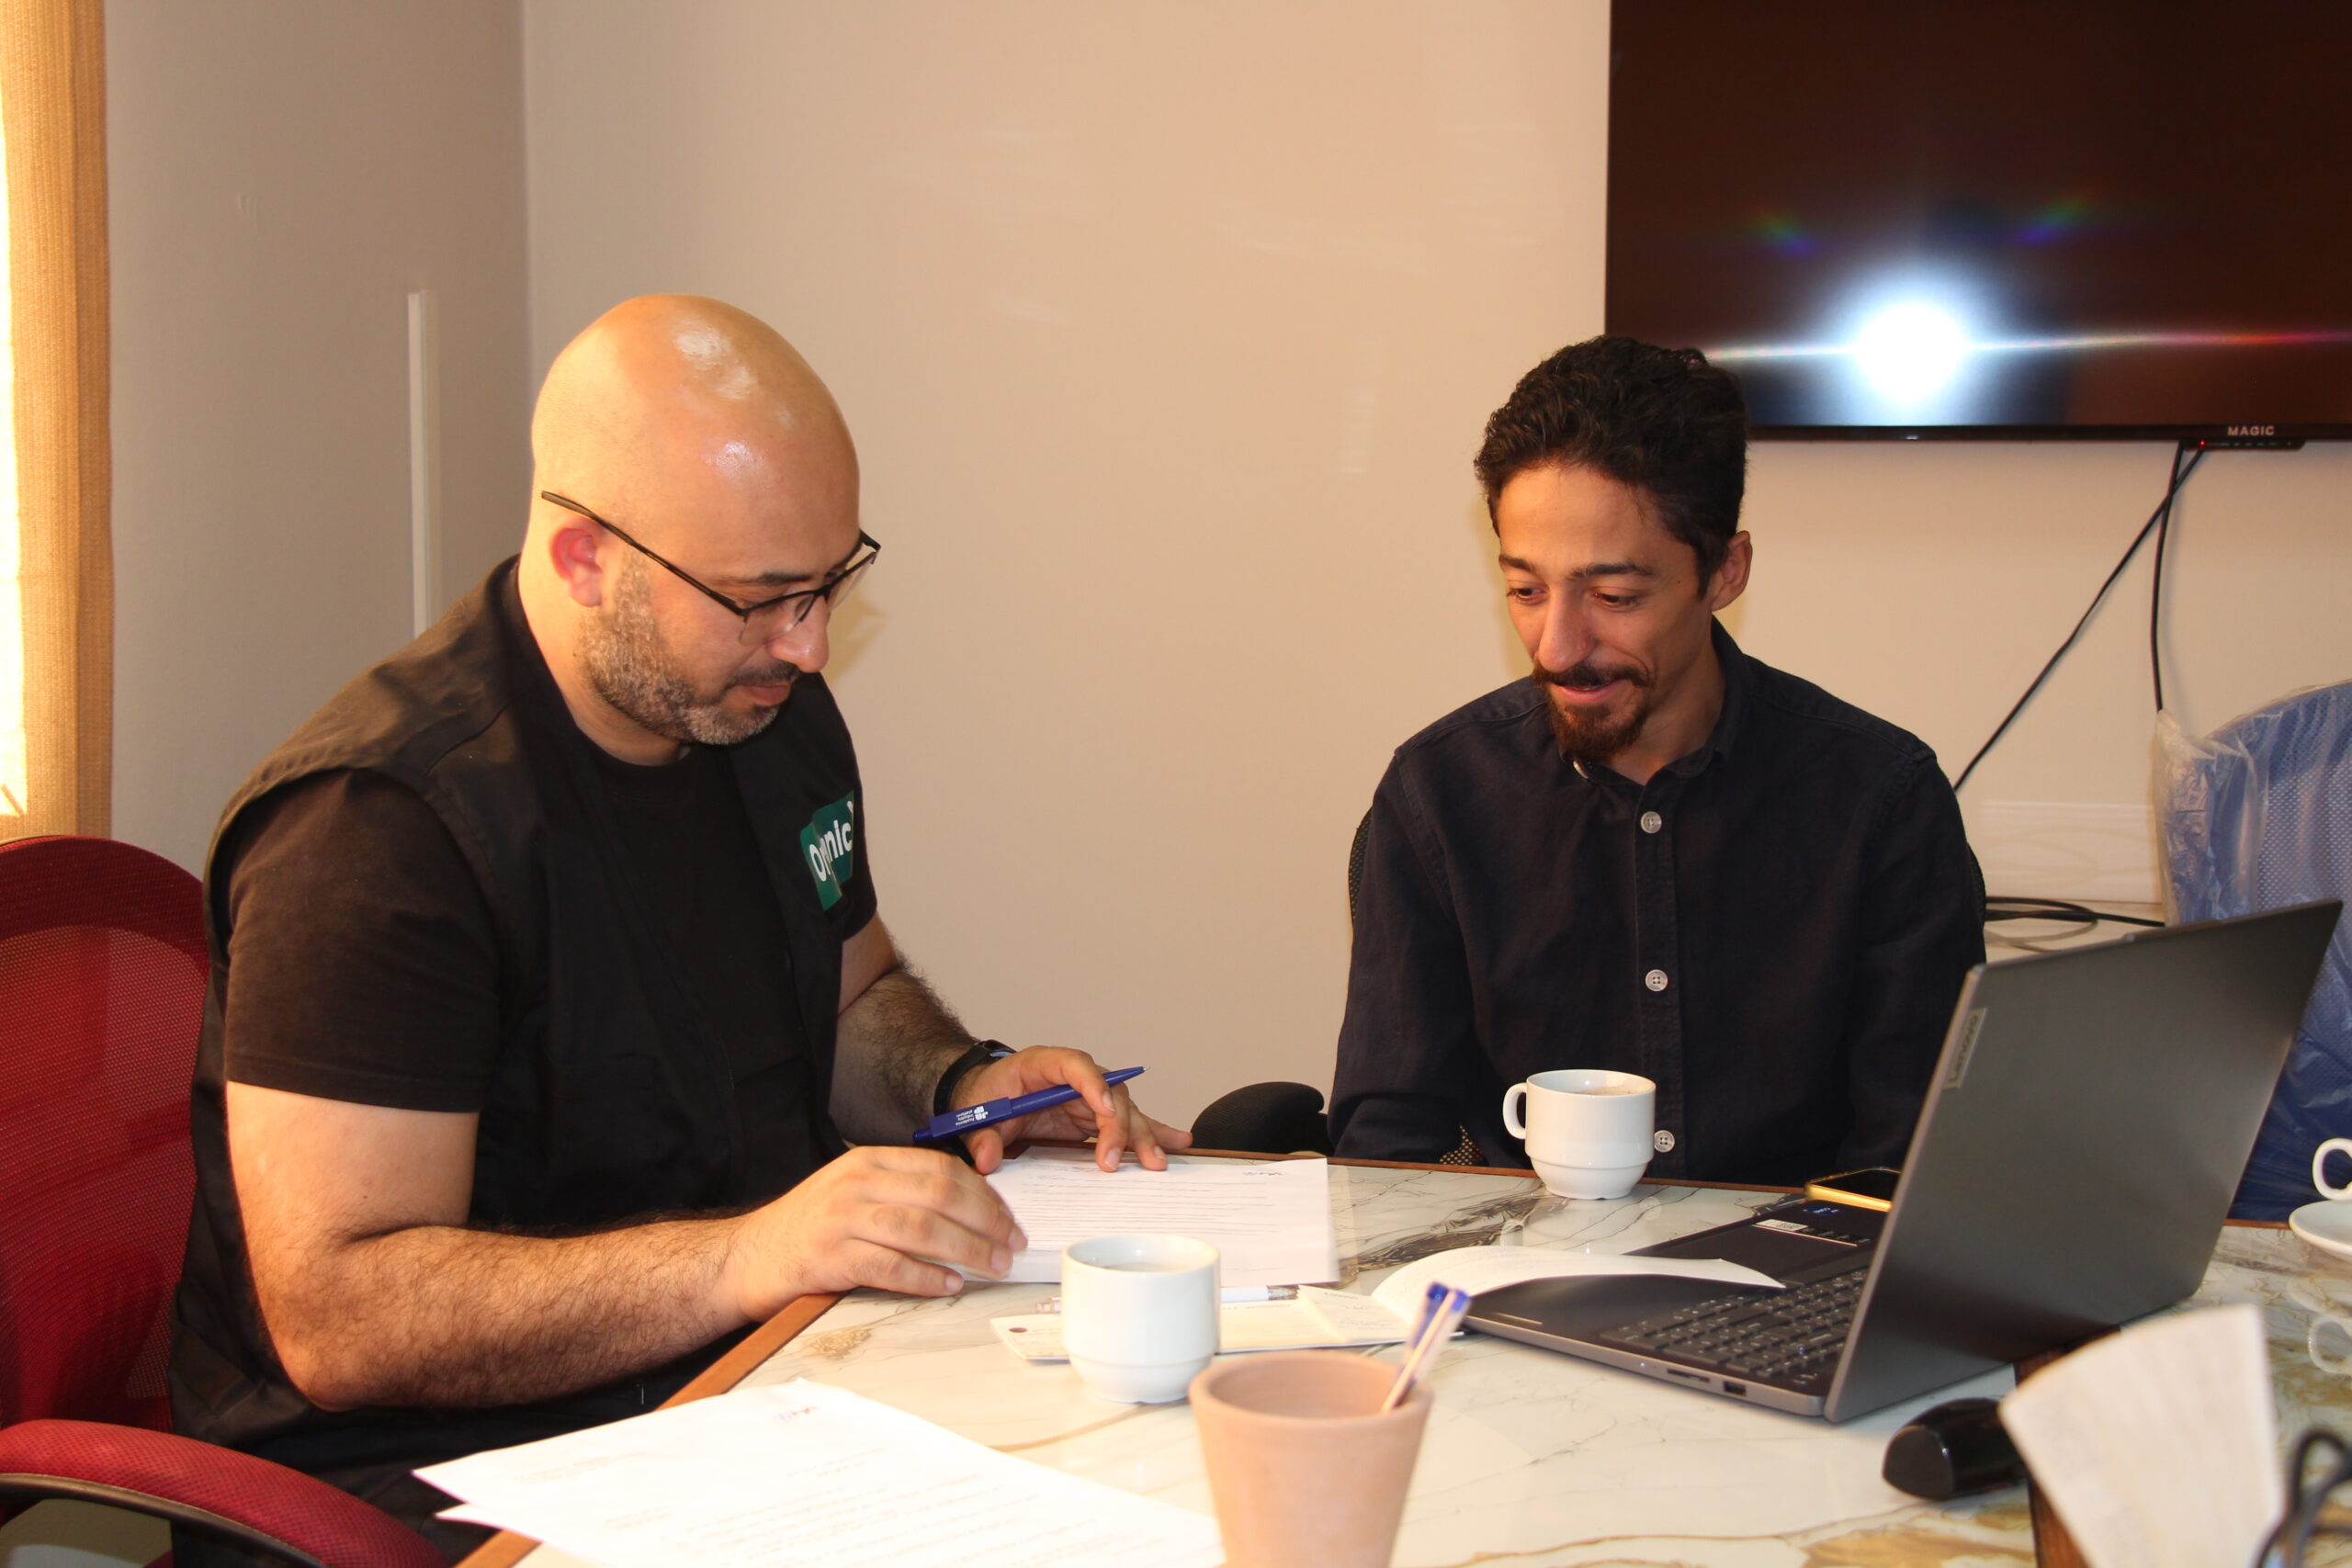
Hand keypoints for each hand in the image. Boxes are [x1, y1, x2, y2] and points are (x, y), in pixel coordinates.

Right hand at [720, 1145, 1025, 1319]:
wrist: (744, 1257)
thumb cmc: (808, 1228)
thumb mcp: (853, 1192)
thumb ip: (901, 1192)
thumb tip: (969, 1209)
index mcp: (868, 1161)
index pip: (941, 1168)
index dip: (984, 1195)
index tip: (1007, 1220)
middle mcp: (856, 1183)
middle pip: (940, 1194)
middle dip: (985, 1221)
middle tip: (1011, 1246)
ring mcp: (841, 1219)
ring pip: (922, 1228)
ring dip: (967, 1249)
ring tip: (993, 1266)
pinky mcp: (829, 1258)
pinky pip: (890, 1266)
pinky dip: (926, 1276)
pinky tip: (950, 1285)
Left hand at [952, 1046, 1194, 1173]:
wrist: (984, 1097)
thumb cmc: (983, 1097)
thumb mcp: (973, 1115)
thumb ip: (981, 1137)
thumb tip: (988, 1160)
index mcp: (1042, 1065)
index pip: (1074, 1064)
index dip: (1093, 1084)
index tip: (1104, 1110)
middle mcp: (1072, 1078)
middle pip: (1108, 1092)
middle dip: (1117, 1126)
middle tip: (1112, 1161)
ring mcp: (1087, 1097)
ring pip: (1124, 1111)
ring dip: (1141, 1136)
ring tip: (1157, 1161)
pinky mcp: (1094, 1117)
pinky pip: (1126, 1123)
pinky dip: (1150, 1133)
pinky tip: (1177, 1143)